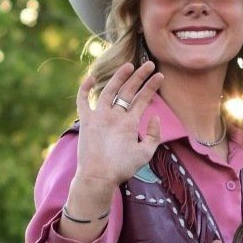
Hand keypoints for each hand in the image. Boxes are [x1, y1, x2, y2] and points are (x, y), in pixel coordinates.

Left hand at [71, 59, 164, 211]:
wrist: (97, 177)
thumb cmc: (121, 168)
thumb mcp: (145, 154)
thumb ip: (154, 135)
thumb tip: (155, 117)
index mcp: (129, 123)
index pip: (143, 99)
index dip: (152, 86)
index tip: (160, 76)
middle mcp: (113, 115)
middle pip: (128, 90)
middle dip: (140, 76)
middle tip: (149, 65)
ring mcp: (97, 116)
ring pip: (109, 90)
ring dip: (119, 76)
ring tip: (128, 66)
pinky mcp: (85, 121)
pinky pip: (82, 100)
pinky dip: (85, 88)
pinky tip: (91, 77)